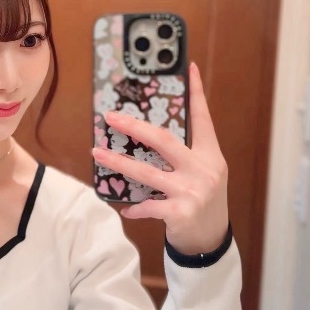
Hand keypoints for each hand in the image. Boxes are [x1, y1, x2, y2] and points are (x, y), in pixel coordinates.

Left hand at [92, 62, 228, 256]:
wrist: (212, 242)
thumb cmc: (203, 201)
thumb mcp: (204, 173)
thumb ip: (185, 156)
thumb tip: (148, 134)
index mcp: (210, 155)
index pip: (202, 118)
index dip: (196, 92)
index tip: (189, 68)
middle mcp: (202, 169)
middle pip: (163, 140)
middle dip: (134, 127)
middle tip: (110, 117)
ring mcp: (191, 191)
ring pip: (146, 172)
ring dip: (118, 162)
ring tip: (97, 154)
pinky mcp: (179, 212)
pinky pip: (148, 205)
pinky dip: (135, 207)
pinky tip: (125, 209)